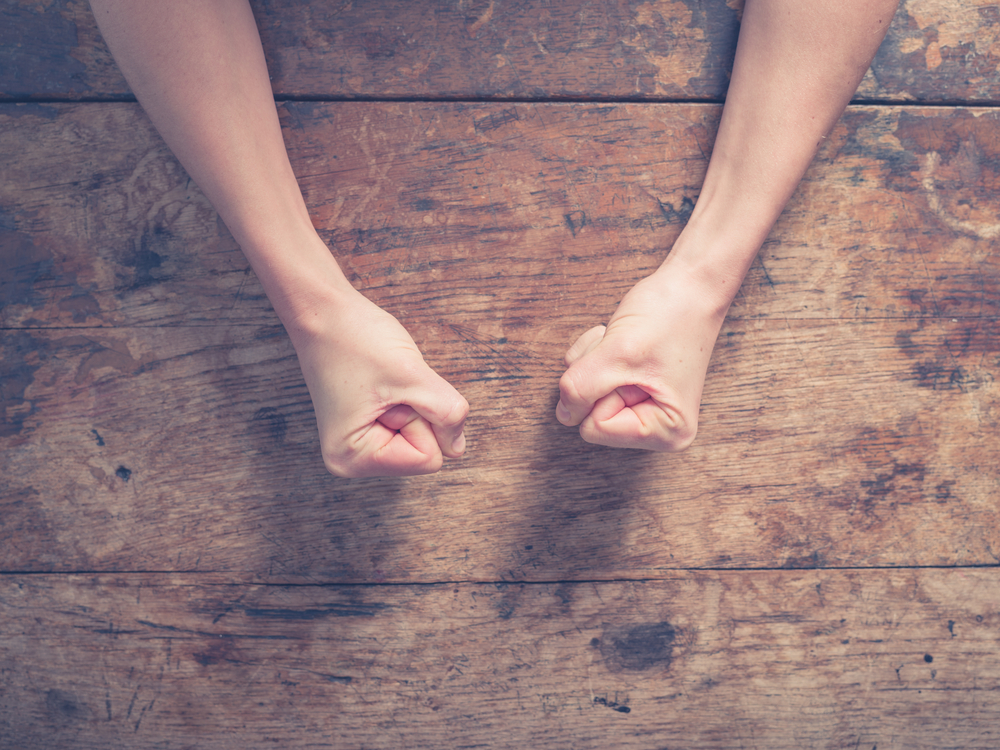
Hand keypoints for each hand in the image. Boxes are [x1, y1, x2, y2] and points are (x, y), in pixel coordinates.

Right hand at [288, 290, 468, 477]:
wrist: (323, 311)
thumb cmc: (355, 338)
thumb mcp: (413, 375)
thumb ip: (446, 413)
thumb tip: (457, 447)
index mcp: (353, 458)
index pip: (428, 460)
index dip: (422, 420)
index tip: (391, 392)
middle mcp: (352, 461)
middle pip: (424, 453)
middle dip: (417, 413)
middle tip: (386, 385)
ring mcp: (358, 446)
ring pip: (420, 438)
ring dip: (413, 405)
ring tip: (382, 384)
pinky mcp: (367, 429)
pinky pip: (410, 425)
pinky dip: (407, 401)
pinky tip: (383, 385)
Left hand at [555, 268, 726, 450]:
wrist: (689, 285)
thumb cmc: (669, 316)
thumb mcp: (618, 353)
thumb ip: (582, 388)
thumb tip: (563, 414)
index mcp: (666, 432)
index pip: (594, 428)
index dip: (599, 392)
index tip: (627, 366)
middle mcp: (657, 428)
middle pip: (589, 415)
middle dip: (595, 376)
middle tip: (623, 351)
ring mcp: (643, 407)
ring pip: (585, 395)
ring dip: (594, 361)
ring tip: (625, 344)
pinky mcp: (631, 388)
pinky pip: (588, 380)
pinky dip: (595, 354)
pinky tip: (621, 340)